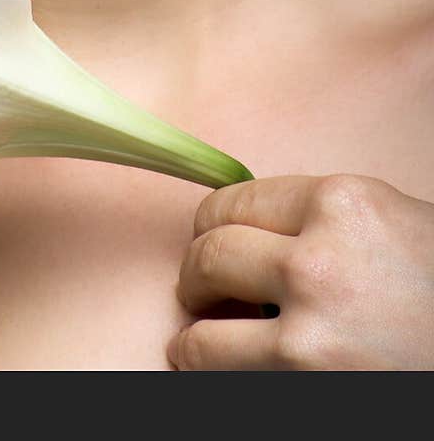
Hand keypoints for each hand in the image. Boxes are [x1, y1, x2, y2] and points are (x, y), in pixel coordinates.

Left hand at [167, 174, 433, 369]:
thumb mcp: (395, 223)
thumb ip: (325, 219)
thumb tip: (254, 228)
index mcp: (341, 203)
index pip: (233, 202)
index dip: (214, 225)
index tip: (211, 240)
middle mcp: (317, 260)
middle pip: (208, 255)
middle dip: (197, 275)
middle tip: (201, 291)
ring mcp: (308, 334)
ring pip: (200, 334)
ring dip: (197, 338)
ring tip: (207, 341)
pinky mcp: (304, 391)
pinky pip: (225, 385)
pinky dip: (217, 382)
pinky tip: (233, 375)